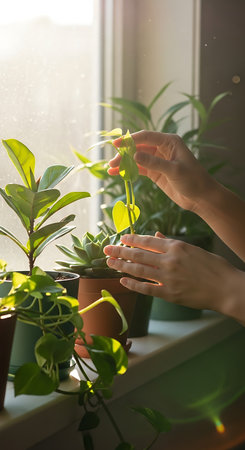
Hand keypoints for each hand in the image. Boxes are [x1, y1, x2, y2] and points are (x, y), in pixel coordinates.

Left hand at [104, 232, 242, 315]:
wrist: (226, 288)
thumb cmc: (214, 267)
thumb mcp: (194, 249)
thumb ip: (173, 243)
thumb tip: (157, 236)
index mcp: (176, 247)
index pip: (148, 241)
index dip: (132, 239)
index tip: (121, 238)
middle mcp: (169, 260)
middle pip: (138, 254)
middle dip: (120, 251)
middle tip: (106, 249)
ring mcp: (168, 278)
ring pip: (139, 270)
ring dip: (122, 266)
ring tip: (109, 263)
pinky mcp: (169, 294)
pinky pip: (146, 288)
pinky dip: (133, 285)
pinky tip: (123, 281)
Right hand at [109, 130, 215, 212]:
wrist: (201, 197)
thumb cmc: (193, 180)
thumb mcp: (174, 170)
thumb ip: (154, 163)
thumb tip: (134, 155)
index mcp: (170, 142)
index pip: (146, 136)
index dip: (130, 139)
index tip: (116, 145)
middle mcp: (163, 148)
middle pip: (138, 147)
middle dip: (124, 153)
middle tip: (111, 162)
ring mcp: (158, 160)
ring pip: (137, 158)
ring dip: (124, 162)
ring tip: (111, 169)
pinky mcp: (156, 173)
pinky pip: (139, 169)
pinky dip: (129, 171)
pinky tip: (118, 173)